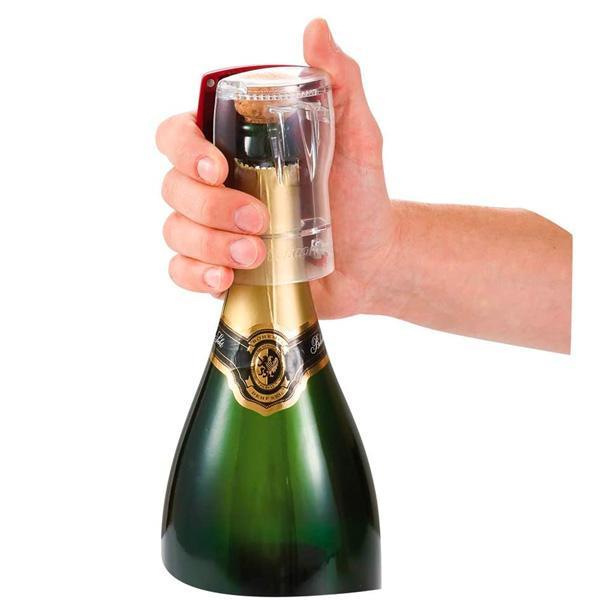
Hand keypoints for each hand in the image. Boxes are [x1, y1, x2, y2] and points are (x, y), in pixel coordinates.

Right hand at [156, 19, 397, 317]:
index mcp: (236, 149)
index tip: (217, 168)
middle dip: (210, 206)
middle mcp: (216, 187)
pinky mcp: (221, 268)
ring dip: (209, 244)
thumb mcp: (357, 139)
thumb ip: (339, 85)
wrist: (371, 262)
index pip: (179, 136)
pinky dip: (196, 276)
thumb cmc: (361, 198)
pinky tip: (225, 279)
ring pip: (175, 231)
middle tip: (259, 218)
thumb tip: (317, 31)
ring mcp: (215, 230)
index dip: (184, 150)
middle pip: (173, 187)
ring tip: (256, 254)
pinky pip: (182, 272)